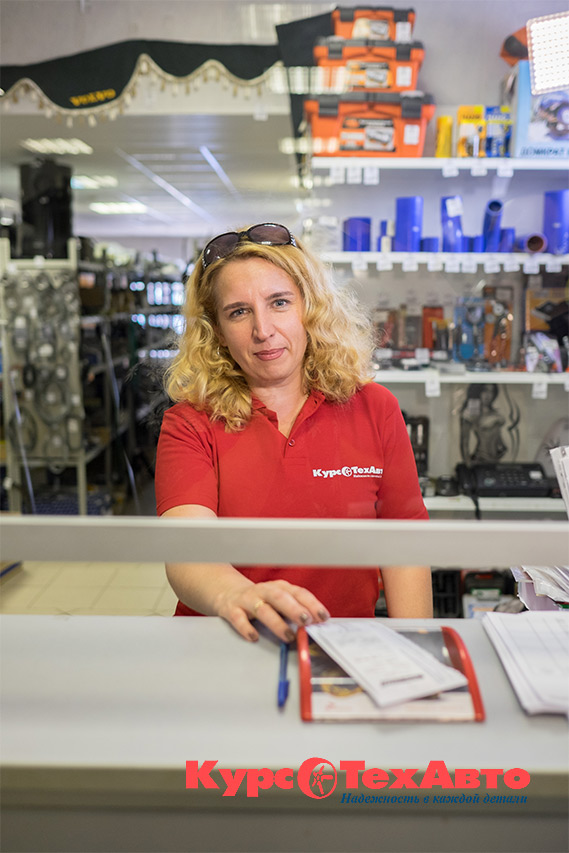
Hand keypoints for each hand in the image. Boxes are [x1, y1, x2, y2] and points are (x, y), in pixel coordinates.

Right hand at [213, 579, 329, 642]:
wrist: (229, 593)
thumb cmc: (261, 600)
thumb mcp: (279, 601)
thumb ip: (295, 611)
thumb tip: (316, 625)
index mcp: (280, 587)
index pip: (298, 593)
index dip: (312, 604)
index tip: (323, 616)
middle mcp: (264, 591)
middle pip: (281, 598)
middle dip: (295, 609)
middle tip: (307, 621)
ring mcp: (248, 600)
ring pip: (263, 609)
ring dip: (276, 623)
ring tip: (288, 636)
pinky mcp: (232, 610)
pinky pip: (238, 619)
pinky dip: (246, 628)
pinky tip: (254, 637)